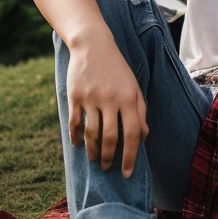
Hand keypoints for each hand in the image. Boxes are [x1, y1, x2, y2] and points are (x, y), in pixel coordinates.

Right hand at [66, 30, 148, 176]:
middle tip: (106, 167)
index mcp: (130, 99)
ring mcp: (91, 98)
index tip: (127, 172)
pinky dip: (76, 137)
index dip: (130, 157)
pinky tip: (78, 145)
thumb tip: (143, 137)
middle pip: (110, 138)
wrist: (93, 45)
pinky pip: (75, 123)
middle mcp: (111, 100)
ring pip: (91, 134)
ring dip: (92, 151)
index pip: (132, 135)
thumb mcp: (135, 87)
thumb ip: (140, 111)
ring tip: (94, 159)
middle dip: (108, 158)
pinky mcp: (75, 96)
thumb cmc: (118, 69)